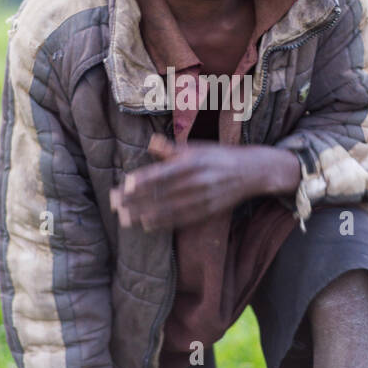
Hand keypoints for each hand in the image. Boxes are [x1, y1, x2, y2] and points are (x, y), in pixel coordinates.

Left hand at [109, 134, 242, 231]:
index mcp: (193, 162)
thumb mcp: (198, 147)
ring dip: (144, 214)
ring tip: (124, 218)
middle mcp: (198, 181)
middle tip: (114, 204)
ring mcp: (203, 198)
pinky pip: (182, 219)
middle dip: (136, 200)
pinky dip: (163, 223)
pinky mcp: (208, 211)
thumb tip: (151, 143)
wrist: (253, 171)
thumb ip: (172, 148)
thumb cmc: (219, 156)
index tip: (124, 185)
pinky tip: (147, 224)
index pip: (163, 173)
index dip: (143, 180)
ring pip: (169, 209)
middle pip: (162, 193)